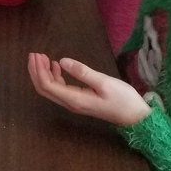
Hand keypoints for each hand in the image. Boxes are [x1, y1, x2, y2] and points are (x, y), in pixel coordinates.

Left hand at [27, 53, 151, 126]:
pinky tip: (56, 66)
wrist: (135, 117)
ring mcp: (74, 103)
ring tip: (42, 57)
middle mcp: (70, 103)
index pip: (47, 85)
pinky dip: (54, 77)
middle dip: (36, 71)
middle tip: (34, 54)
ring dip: (44, 73)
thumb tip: (62, 61)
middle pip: (44, 89)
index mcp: (74, 99)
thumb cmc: (122, 99)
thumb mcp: (104, 82)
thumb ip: (82, 72)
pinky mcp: (79, 101)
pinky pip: (60, 90)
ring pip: (51, 89)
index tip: (36, 55)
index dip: (38, 70)